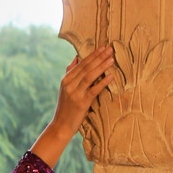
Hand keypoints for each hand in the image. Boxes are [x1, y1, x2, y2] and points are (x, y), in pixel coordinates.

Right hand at [29, 44, 114, 169]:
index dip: (92, 55)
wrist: (61, 125)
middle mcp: (69, 85)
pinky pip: (94, 89)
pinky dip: (103, 82)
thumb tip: (76, 57)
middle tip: (110, 49)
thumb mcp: (65, 88)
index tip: (103, 47)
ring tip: (112, 59)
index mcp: (66, 80)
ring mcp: (75, 93)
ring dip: (102, 66)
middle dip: (99, 57)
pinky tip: (111, 76)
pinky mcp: (82, 102)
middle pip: (86, 67)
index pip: (81, 64)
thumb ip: (70, 72)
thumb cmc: (66, 107)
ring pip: (90, 76)